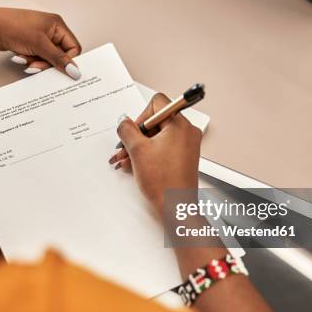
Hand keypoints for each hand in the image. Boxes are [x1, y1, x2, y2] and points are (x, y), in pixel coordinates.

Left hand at [0, 8, 81, 79]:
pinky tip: (19, 57)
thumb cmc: (13, 27)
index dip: (68, 60)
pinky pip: (36, 58)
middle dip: (47, 63)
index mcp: (57, 25)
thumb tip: (75, 71)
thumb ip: (59, 59)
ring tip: (25, 60)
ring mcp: (40, 37)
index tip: (60, 70)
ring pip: (47, 59)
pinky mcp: (30, 44)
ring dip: (36, 62)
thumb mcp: (39, 45)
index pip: (73, 47)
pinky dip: (29, 60)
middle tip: (36, 66)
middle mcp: (50, 30)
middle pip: (59, 55)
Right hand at [109, 93, 201, 214]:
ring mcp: (187, 145)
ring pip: (158, 136)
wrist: (176, 207)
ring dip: (139, 146)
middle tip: (125, 147)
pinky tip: (134, 164)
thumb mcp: (138, 150)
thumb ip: (127, 130)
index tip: (133, 131)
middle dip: (137, 135)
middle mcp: (187, 132)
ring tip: (126, 159)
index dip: (140, 116)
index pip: (157, 103)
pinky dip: (149, 153)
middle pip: (156, 121)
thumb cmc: (165, 182)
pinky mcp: (183, 157)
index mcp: (180, 124)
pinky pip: (163, 147)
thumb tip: (124, 121)